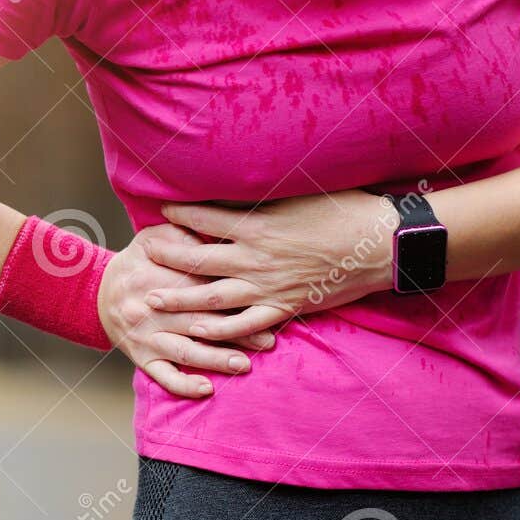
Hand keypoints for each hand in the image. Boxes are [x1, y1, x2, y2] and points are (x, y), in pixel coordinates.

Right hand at [99, 224, 277, 398]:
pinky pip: (163, 375)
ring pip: (185, 351)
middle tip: (267, 341)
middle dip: (235, 333)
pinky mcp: (141, 357)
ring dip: (215, 359)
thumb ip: (184, 236)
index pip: (200, 288)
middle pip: (199, 322)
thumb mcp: (155, 239)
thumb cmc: (138, 263)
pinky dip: (184, 384)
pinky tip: (206, 389)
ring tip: (243, 365)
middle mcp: (152, 309)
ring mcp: (146, 336)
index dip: (231, 296)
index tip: (262, 303)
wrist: (97, 292)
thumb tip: (216, 236)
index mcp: (159, 278)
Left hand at [148, 191, 398, 340]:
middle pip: (197, 260)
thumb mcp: (299, 194)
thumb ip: (263, 199)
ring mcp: (268, 287)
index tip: (158, 214)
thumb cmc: (344, 211)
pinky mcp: (284, 307)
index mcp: (257, 225)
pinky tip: (196, 330)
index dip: (178, 216)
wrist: (379, 244)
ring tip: (151, 299)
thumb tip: (235, 190)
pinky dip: (219, 329)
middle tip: (140, 255)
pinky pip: (244, 323)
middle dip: (165, 257)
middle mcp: (255, 259)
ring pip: (211, 297)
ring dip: (178, 298)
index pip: (204, 220)